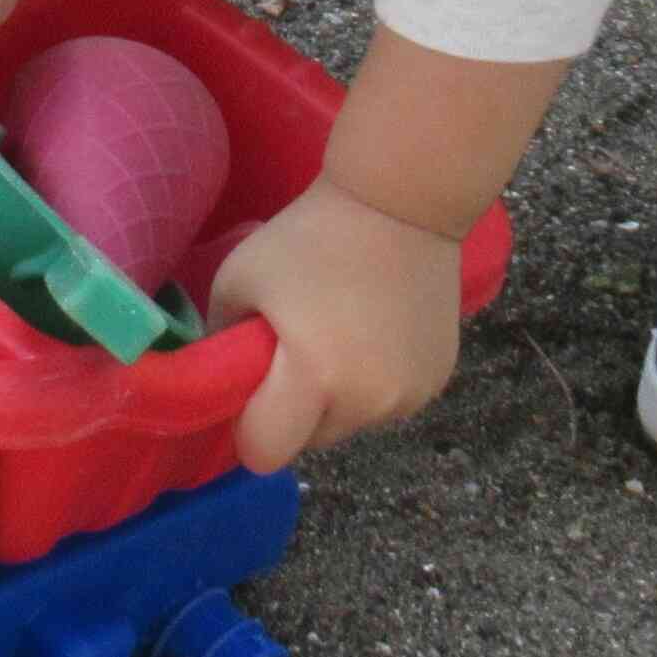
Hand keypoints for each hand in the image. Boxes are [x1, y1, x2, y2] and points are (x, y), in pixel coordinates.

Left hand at [207, 176, 464, 471]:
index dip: (249, 425)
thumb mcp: (238, 280)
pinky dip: (373, 384)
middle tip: (294, 351)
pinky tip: (373, 333)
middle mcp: (368, 403)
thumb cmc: (309, 237)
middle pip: (309, 441)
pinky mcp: (436, 382)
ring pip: (351, 424)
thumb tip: (222, 382)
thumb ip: (220, 342)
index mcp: (314, 380)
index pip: (265, 452)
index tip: (252, 385)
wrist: (400, 203)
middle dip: (294, 411)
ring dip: (337, 399)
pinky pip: (387, 404)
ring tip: (338, 335)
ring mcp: (409, 396)